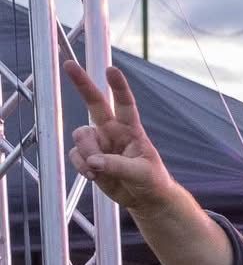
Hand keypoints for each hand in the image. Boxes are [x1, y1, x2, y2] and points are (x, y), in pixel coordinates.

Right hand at [65, 62, 174, 212]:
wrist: (145, 199)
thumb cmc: (151, 181)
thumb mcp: (141, 174)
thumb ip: (117, 166)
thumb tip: (93, 161)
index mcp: (132, 130)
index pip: (125, 105)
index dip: (118, 87)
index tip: (112, 70)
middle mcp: (113, 131)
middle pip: (95, 103)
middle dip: (82, 84)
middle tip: (70, 65)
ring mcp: (99, 143)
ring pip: (81, 136)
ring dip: (86, 152)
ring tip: (97, 170)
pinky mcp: (89, 157)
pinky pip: (75, 154)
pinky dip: (80, 165)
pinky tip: (92, 175)